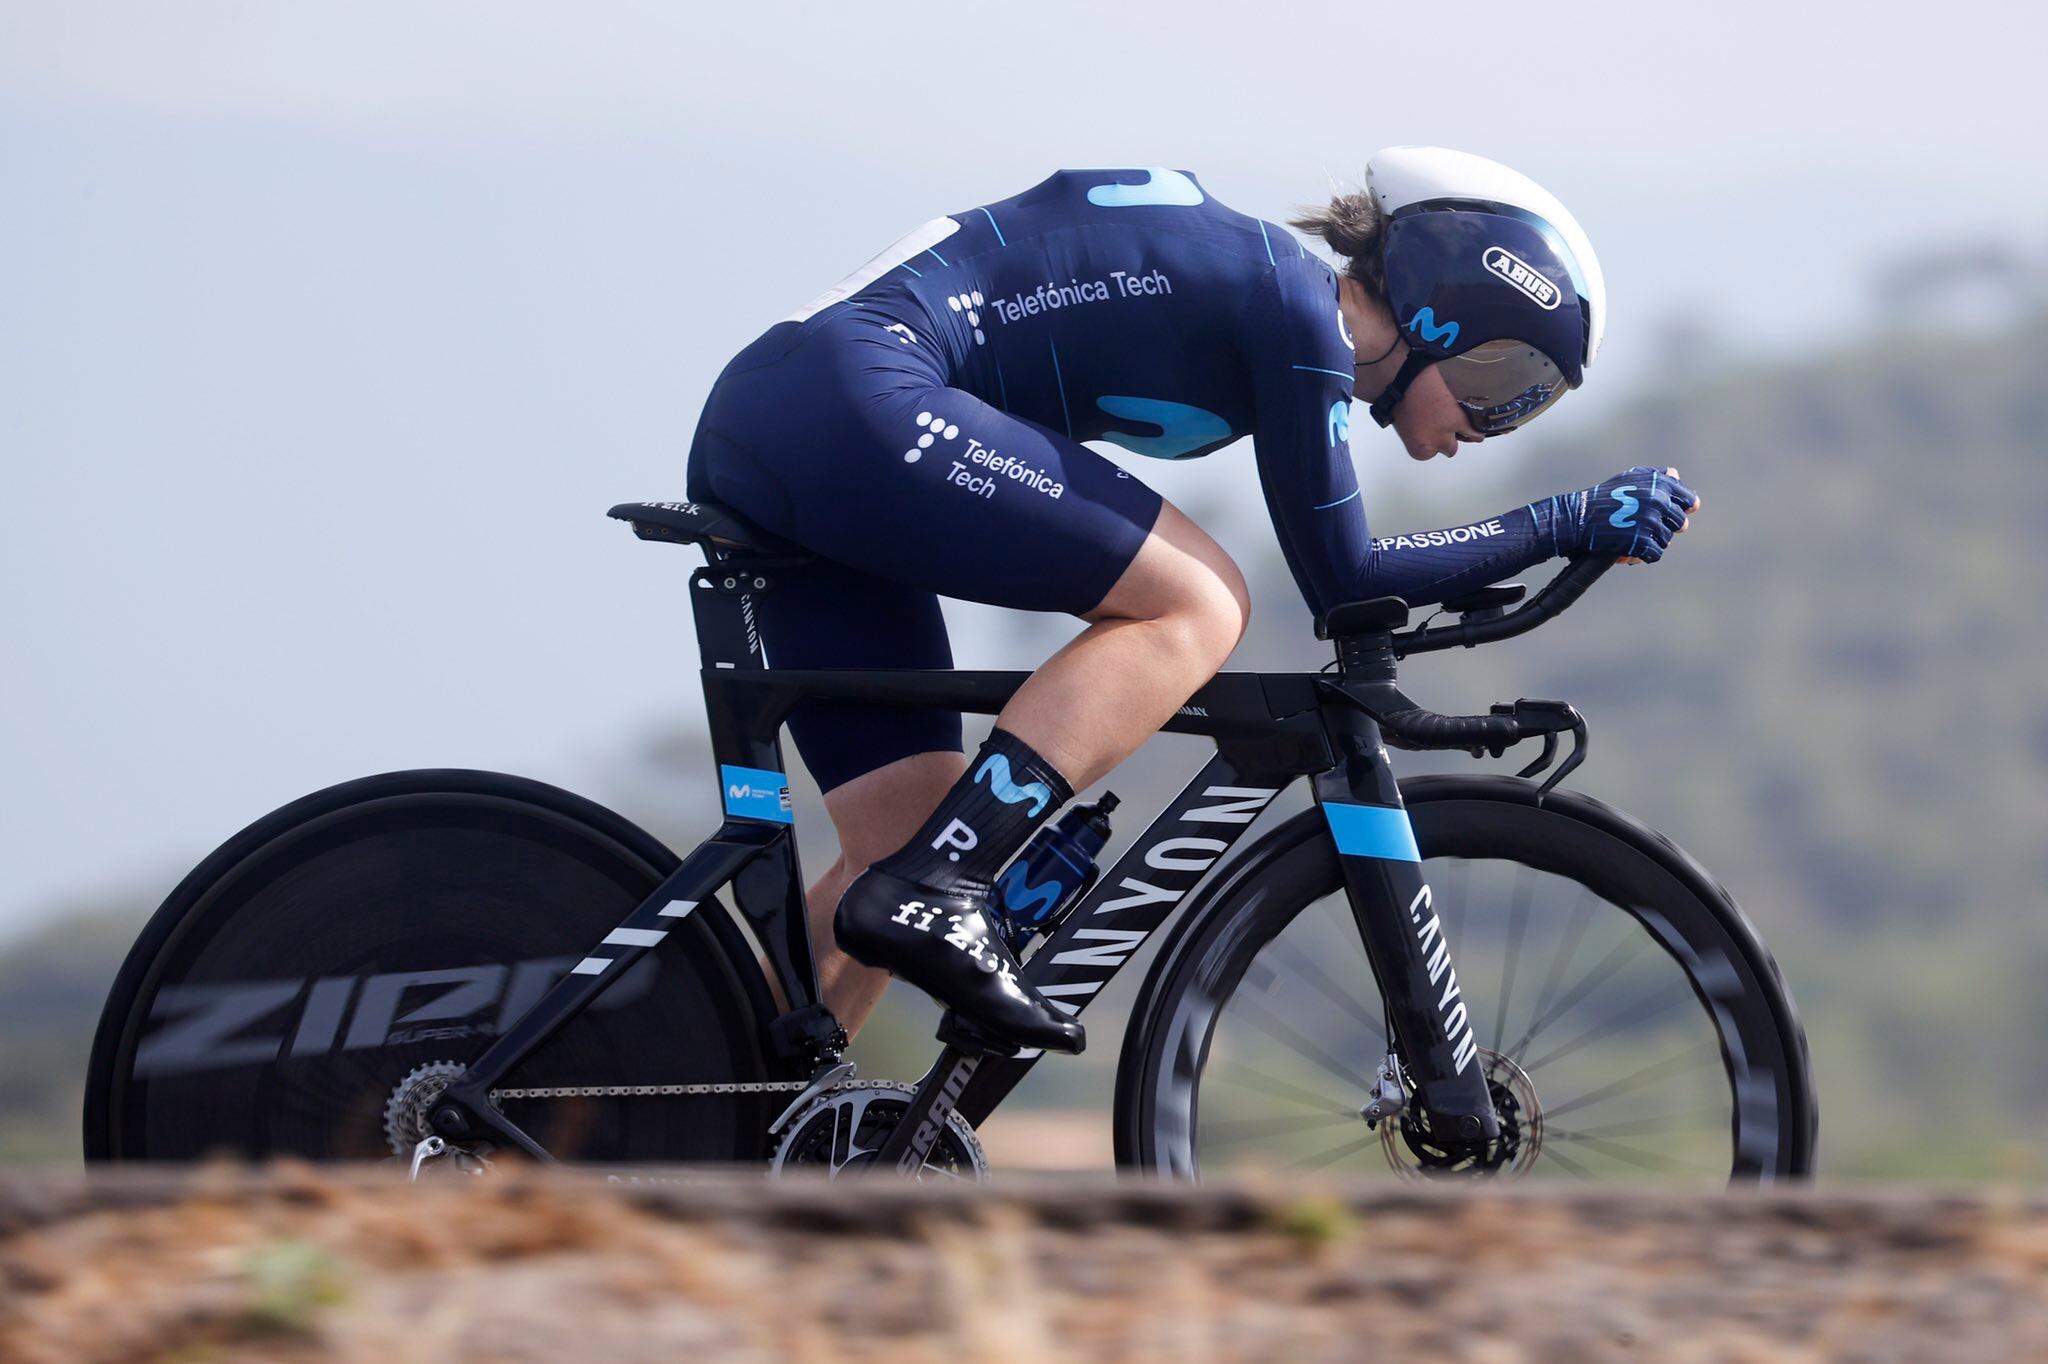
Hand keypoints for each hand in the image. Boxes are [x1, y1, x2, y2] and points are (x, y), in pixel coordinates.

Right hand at [1577, 466, 1699, 564]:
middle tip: (1649, 530)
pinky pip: (1655, 554)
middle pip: (1679, 522)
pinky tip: (1631, 553)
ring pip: (1666, 540)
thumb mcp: (1629, 480)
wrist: (1578, 518)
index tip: (1679, 514)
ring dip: (1651, 543)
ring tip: (1634, 542)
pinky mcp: (1641, 541)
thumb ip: (1655, 477)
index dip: (1685, 508)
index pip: (1688, 499)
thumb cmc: (1601, 498)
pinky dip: (1643, 556)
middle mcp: (1658, 501)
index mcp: (1659, 484)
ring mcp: (1650, 521)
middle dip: (1666, 528)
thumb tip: (1675, 474)